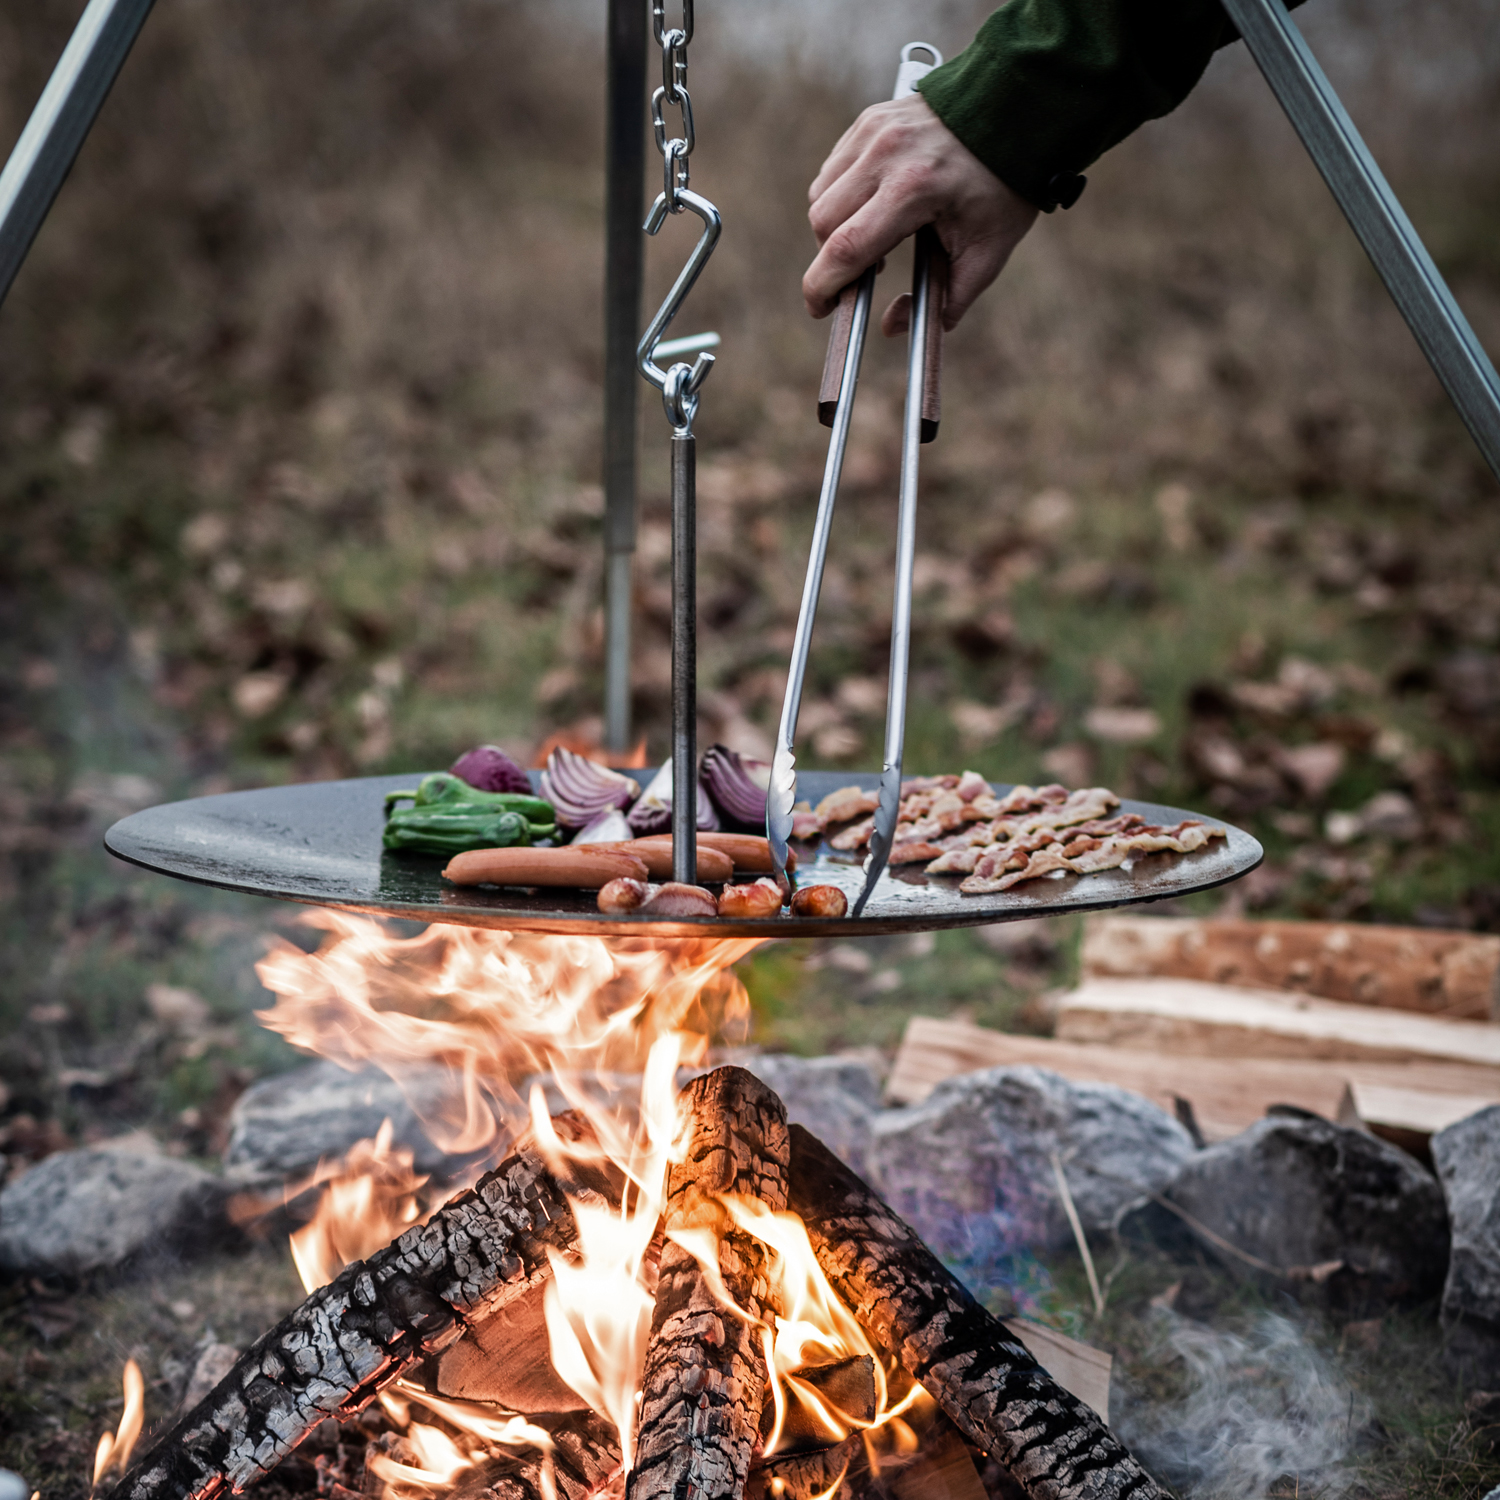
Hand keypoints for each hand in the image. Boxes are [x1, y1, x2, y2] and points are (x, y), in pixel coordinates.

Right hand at [803, 93, 1038, 334]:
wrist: (1016, 111)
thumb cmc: (1004, 186)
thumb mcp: (989, 252)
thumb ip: (945, 301)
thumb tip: (892, 328)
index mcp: (914, 189)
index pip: (845, 248)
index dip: (822, 287)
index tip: (819, 309)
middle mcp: (885, 155)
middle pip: (823, 223)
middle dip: (831, 259)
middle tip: (859, 276)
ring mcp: (873, 132)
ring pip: (821, 195)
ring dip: (833, 228)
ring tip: (873, 238)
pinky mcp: (869, 120)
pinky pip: (833, 170)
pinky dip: (842, 197)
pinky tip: (873, 206)